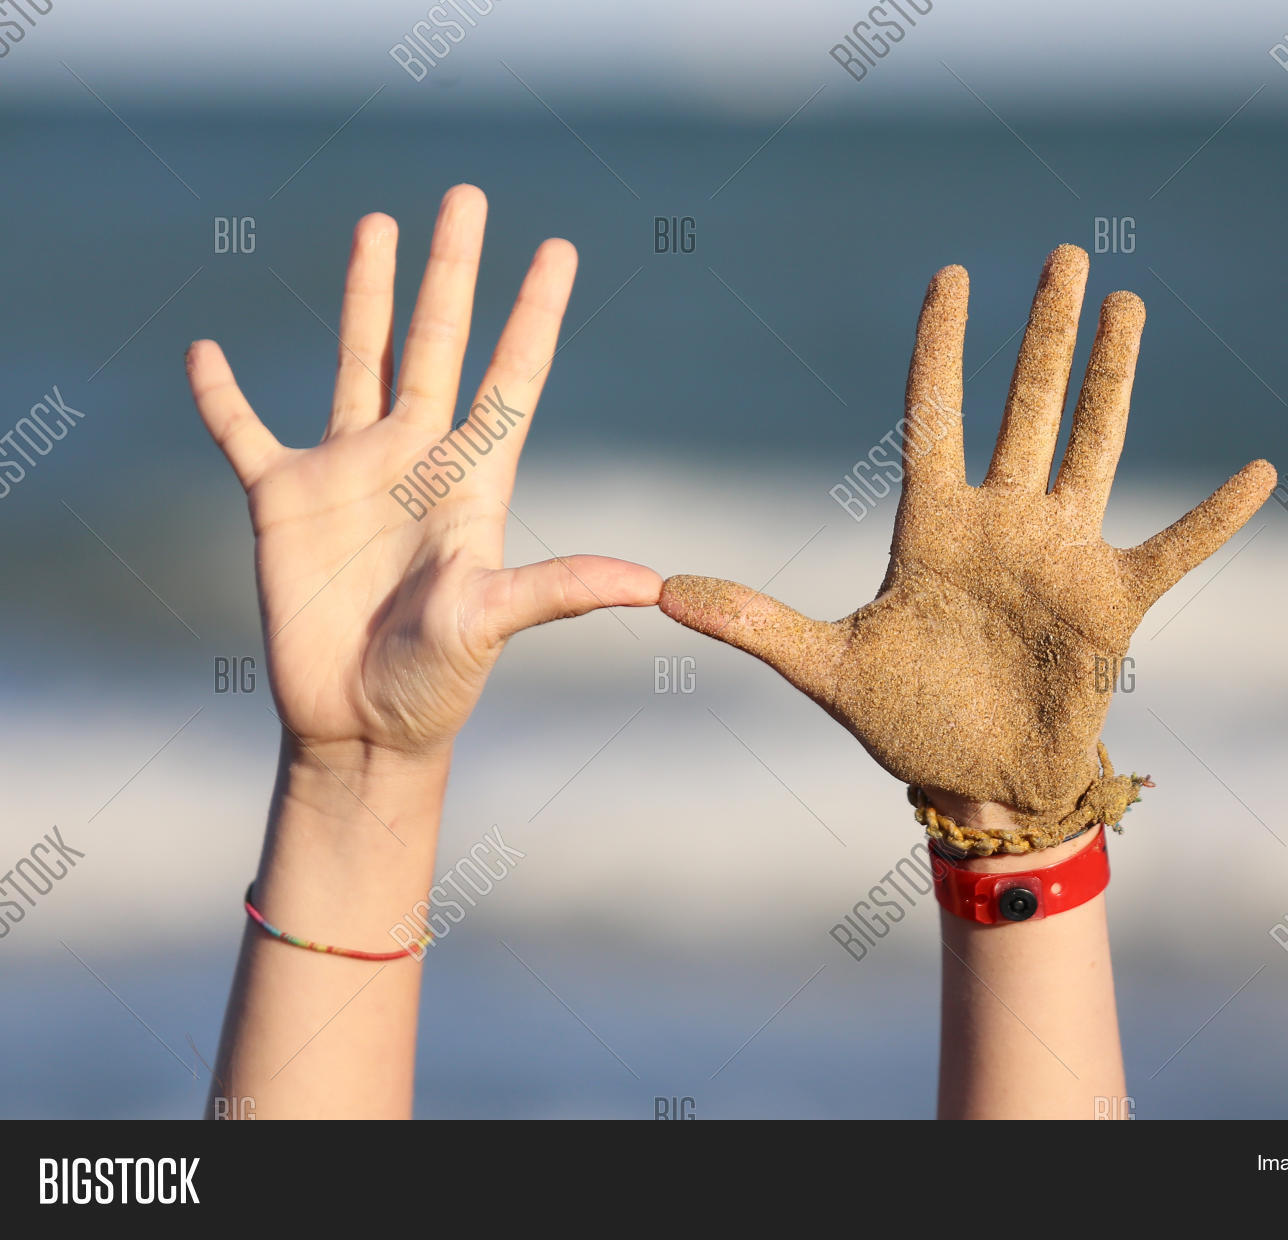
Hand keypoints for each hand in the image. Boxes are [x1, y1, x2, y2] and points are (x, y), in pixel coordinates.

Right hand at [187, 185, 660, 763]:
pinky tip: (205, 352)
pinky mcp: (282, 503)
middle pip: (437, 344)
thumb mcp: (491, 625)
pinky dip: (221, 396)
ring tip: (377, 225)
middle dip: (451, 273)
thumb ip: (556, 591)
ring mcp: (348, 475)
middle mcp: (414, 461)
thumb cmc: (434, 683)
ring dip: (366, 296)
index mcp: (471, 481)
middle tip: (467, 196)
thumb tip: (649, 584)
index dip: (533, 314)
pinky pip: (243, 433)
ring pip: (358, 361)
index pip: (510, 378)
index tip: (558, 250)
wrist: (359, 727)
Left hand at [660, 246, 1272, 821]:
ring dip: (1113, 380)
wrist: (976, 780)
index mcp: (930, 528)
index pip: (932, 416)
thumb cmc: (904, 720)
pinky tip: (1259, 470)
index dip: (941, 348)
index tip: (948, 276)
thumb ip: (755, 623)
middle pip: (1025, 408)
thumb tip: (662, 591)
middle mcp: (1000, 524)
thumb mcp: (825, 669)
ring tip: (1128, 305)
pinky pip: (1176, 548)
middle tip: (1063, 255)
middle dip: (1043, 333)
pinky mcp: (1113, 605)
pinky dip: (1215, 516)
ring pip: (1093, 447)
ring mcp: (1061, 557)